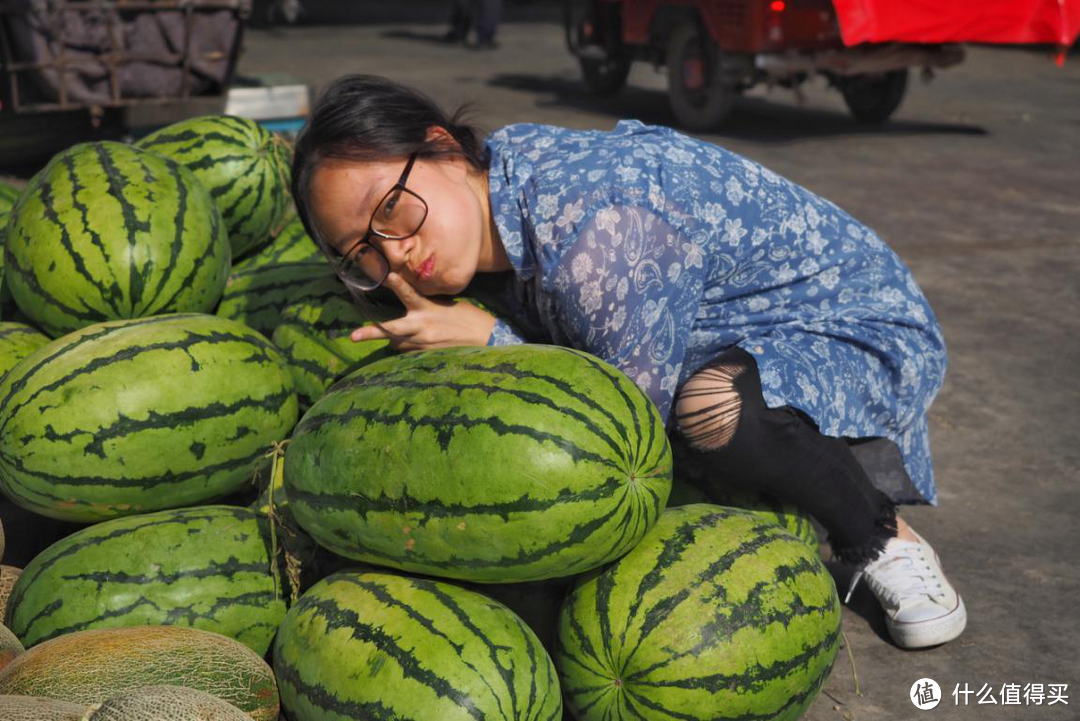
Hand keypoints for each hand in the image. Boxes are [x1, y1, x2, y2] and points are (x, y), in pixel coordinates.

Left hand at [350, 271, 496, 351]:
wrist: (485, 337)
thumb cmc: (465, 316)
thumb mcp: (444, 304)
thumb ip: (423, 303)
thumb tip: (407, 304)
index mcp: (427, 308)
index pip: (408, 293)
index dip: (396, 283)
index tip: (385, 274)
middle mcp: (423, 326)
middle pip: (391, 330)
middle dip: (371, 332)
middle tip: (353, 336)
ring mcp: (424, 343)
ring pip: (397, 343)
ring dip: (394, 338)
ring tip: (400, 333)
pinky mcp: (428, 355)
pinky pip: (408, 351)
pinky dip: (406, 346)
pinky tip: (415, 342)